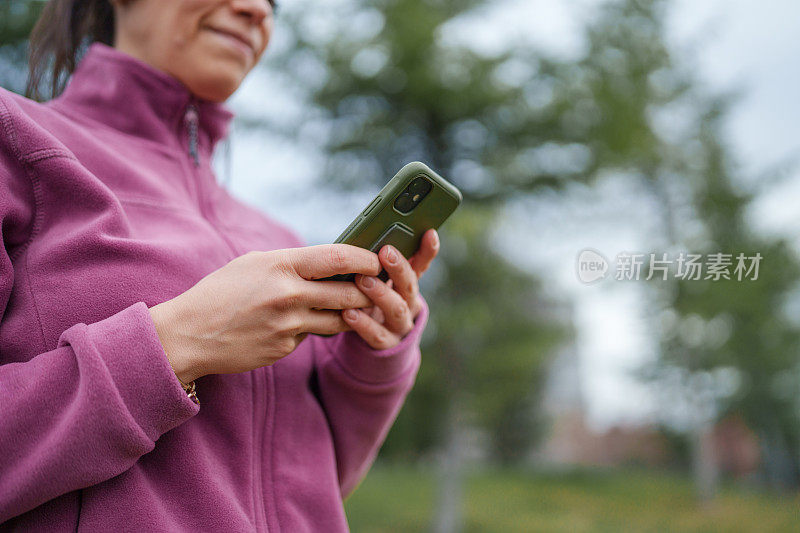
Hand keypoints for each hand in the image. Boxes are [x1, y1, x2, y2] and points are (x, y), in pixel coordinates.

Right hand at [148, 244, 381, 382]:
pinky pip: (312, 336)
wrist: (189, 334)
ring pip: (340, 319)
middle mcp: (289, 295)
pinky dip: (314, 329)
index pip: (339, 257)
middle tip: (377, 287)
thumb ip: (294, 263)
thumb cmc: (222, 292)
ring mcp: (288, 325)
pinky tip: (302, 322)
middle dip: (369, 290)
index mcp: (281, 265)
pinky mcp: (285, 348)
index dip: (365, 259)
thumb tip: (332, 263)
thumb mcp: (255, 264)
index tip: (377, 259)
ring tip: (353, 304)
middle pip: (350, 292)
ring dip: (351, 313)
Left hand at [343, 228, 439, 349]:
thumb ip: (375, 264)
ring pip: (397, 309)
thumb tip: (363, 236)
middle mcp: (409, 304)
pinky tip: (348, 313)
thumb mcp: (377, 282)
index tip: (429, 232)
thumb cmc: (371, 301)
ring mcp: (400, 326)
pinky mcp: (386, 344)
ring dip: (381, 294)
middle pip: (410, 285)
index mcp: (407, 284)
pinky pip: (377, 335)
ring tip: (362, 281)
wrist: (374, 340)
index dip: (428, 250)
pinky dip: (363, 324)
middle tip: (386, 252)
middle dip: (399, 268)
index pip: (421, 264)